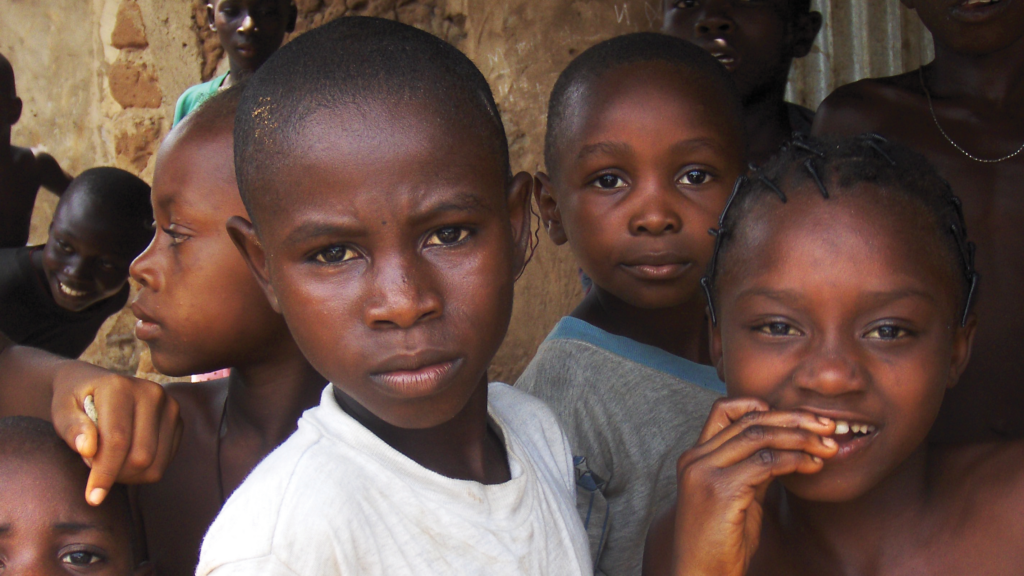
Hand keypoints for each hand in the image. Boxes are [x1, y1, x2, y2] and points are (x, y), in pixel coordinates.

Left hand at [50, 361, 181, 504]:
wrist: (98, 385)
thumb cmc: (76, 400)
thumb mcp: (61, 410)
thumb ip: (71, 427)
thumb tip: (88, 448)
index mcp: (120, 387)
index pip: (117, 440)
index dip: (104, 473)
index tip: (92, 498)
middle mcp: (151, 393)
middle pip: (141, 456)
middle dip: (116, 475)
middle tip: (94, 469)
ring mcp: (169, 406)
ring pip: (155, 463)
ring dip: (129, 476)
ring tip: (109, 463)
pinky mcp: (178, 420)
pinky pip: (164, 462)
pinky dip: (143, 472)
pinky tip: (126, 460)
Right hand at [671, 398, 836, 575]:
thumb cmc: (721, 544)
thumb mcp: (738, 498)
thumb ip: (753, 471)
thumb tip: (784, 452)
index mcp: (695, 457)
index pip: (724, 411)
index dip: (758, 406)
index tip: (793, 418)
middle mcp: (695, 459)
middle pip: (749, 421)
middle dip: (794, 419)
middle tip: (827, 424)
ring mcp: (704, 473)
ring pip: (759, 437)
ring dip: (801, 438)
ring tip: (828, 446)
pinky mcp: (720, 490)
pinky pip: (765, 463)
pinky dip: (795, 460)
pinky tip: (812, 465)